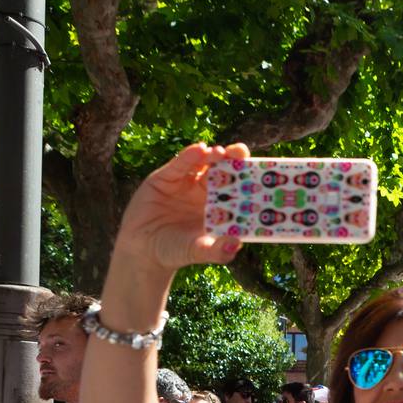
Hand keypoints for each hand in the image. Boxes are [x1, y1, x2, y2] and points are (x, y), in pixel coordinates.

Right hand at [112, 142, 250, 272]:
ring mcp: (186, 182)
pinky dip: (189, 156)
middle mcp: (205, 191)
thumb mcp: (199, 252)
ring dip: (213, 155)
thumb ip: (218, 251)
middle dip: (233, 159)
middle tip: (241, 152)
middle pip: (223, 169)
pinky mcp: (166, 177)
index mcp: (220, 206)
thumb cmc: (177, 251)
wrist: (144, 250)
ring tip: (221, 152)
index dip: (248, 177)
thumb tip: (237, 244)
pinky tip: (199, 150)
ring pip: (203, 163)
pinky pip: (180, 165)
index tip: (259, 171)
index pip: (238, 187)